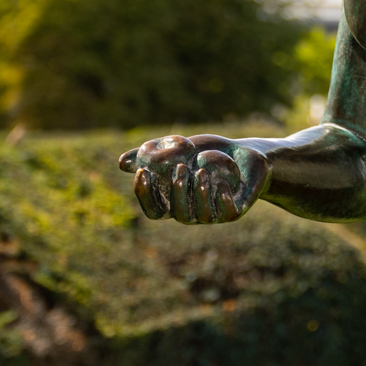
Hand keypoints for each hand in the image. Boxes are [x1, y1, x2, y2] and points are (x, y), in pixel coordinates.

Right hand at [117, 135, 268, 223]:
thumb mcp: (178, 149)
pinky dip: (221, 197)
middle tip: (180, 167)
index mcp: (174, 201)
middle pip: (176, 214)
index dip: (145, 195)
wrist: (243, 154)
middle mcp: (191, 212)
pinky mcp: (234, 211)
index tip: (143, 172)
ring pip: (200, 216)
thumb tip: (122, 164)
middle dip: (176, 191)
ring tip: (202, 171)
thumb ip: (151, 155)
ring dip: (198, 192)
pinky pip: (226, 212)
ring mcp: (213, 214)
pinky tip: (222, 182)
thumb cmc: (207, 153)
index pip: (153, 210)